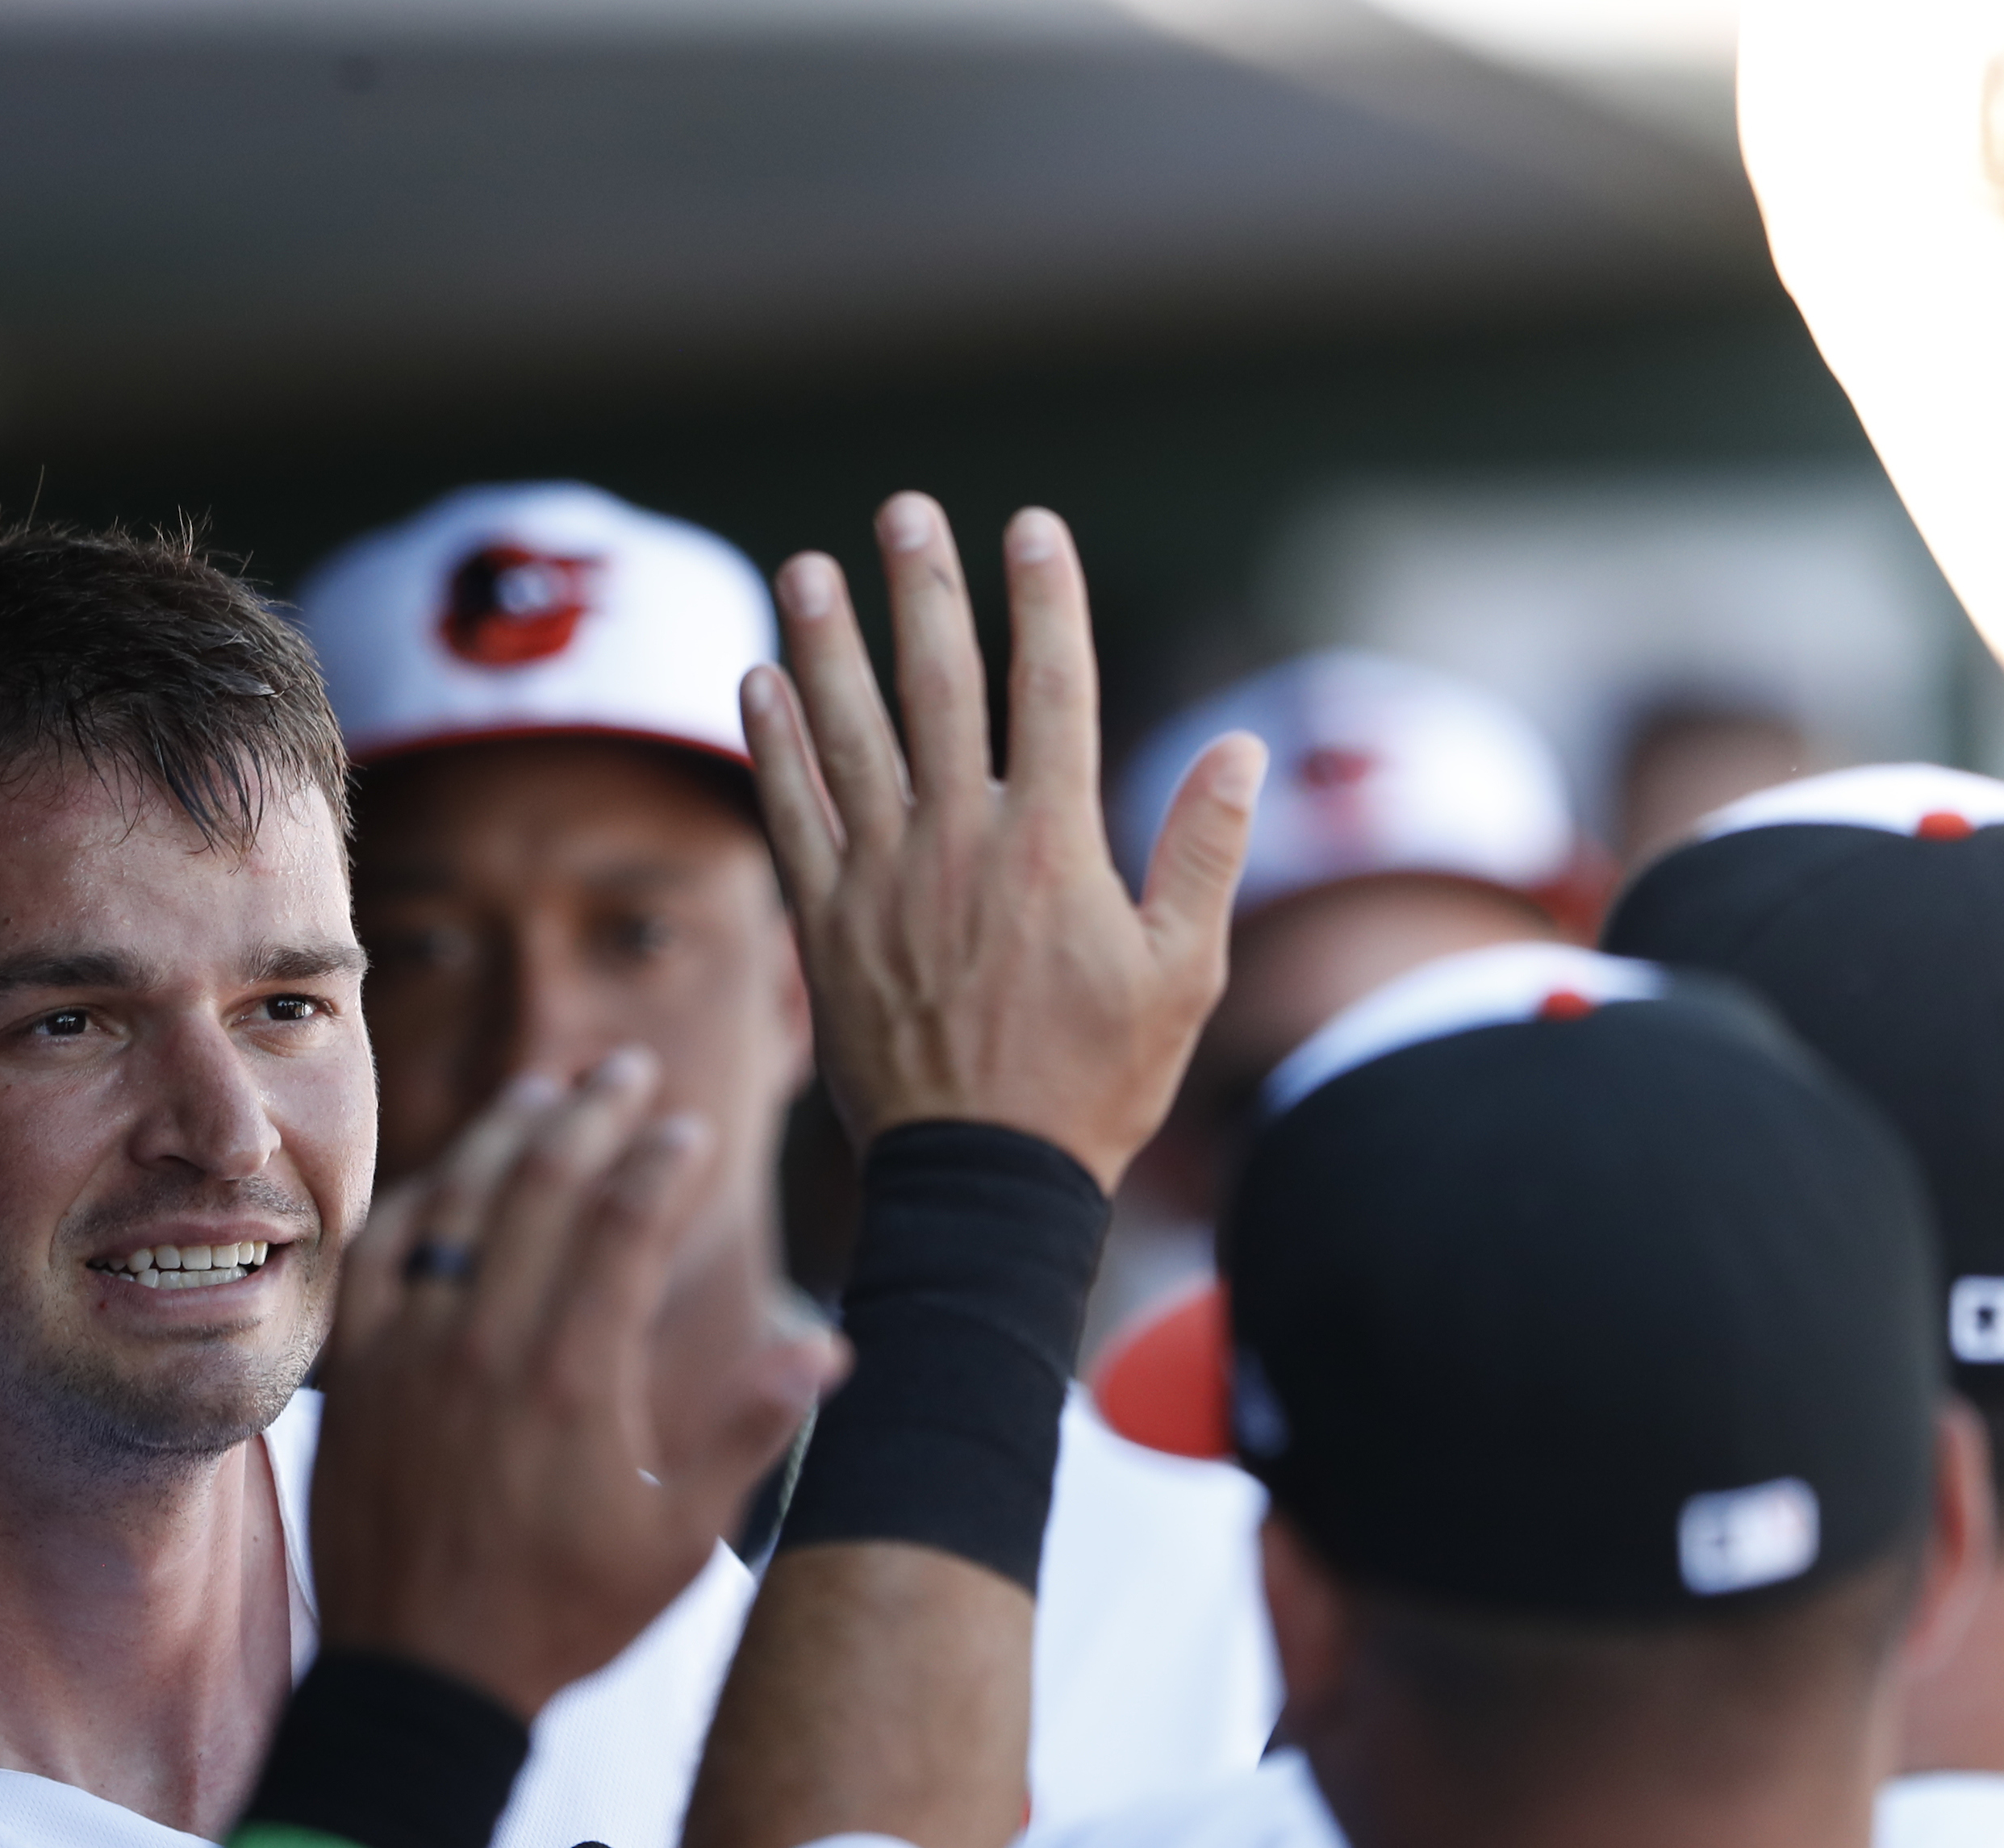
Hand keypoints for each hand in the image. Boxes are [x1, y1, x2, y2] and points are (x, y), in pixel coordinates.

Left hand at [311, 1052, 842, 1719]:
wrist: (421, 1680)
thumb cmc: (561, 1617)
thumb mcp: (678, 1541)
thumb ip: (748, 1431)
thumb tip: (831, 1346)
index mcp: (572, 1378)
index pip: (625, 1222)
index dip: (662, 1160)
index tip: (689, 1128)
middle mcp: (483, 1345)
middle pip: (541, 1185)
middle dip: (590, 1111)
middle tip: (625, 1069)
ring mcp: (407, 1353)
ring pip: (453, 1203)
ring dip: (504, 1137)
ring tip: (543, 1091)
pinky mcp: (356, 1374)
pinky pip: (378, 1255)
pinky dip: (417, 1199)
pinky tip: (445, 1177)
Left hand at [742, 497, 1260, 1192]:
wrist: (983, 1181)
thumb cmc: (1095, 1083)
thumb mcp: (1181, 974)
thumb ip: (1207, 853)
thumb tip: (1245, 747)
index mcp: (1054, 848)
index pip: (1052, 689)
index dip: (1044, 599)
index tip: (1030, 525)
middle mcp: (960, 847)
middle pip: (939, 689)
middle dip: (924, 591)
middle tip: (905, 510)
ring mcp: (882, 884)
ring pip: (847, 736)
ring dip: (826, 644)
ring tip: (810, 565)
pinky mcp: (824, 928)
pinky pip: (789, 815)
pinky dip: (772, 745)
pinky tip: (758, 680)